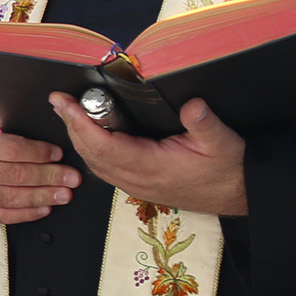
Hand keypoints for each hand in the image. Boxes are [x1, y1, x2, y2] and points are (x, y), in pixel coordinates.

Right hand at [0, 114, 78, 224]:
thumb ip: (5, 122)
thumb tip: (39, 120)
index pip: (12, 149)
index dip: (39, 152)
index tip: (58, 153)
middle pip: (16, 175)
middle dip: (49, 176)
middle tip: (71, 177)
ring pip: (12, 197)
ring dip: (42, 197)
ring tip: (64, 195)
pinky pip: (3, 215)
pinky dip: (26, 214)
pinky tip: (44, 209)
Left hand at [50, 93, 247, 216]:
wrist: (237, 195)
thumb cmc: (228, 169)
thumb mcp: (223, 142)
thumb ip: (204, 123)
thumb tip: (192, 105)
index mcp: (152, 166)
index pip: (105, 146)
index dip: (81, 124)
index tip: (66, 104)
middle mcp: (137, 178)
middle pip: (91, 153)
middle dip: (71, 126)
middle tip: (58, 101)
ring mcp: (135, 184)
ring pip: (94, 162)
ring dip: (78, 137)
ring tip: (66, 112)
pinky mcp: (138, 184)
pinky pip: (104, 168)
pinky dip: (90, 149)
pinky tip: (85, 134)